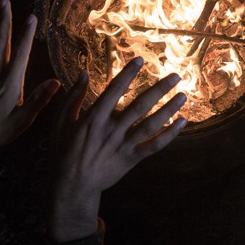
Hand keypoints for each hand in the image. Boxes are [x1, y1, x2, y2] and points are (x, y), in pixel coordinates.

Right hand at [46, 57, 186, 241]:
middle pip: (140, 105)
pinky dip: (169, 135)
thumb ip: (73, 96)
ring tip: (183, 95)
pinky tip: (182, 122)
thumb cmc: (63, 151)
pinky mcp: (131, 159)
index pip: (114, 89)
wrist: (72, 185)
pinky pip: (154, 146)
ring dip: (169, 109)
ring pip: (151, 124)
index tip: (140, 59)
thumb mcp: (61, 121)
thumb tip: (82, 73)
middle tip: (176, 76)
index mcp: (94, 117)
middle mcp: (112, 129)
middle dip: (159, 89)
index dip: (128, 73)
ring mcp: (123, 145)